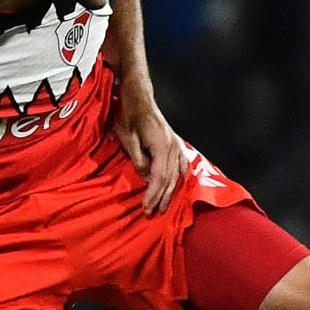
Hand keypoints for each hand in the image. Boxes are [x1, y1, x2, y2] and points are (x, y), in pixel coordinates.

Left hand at [112, 78, 185, 215]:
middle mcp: (173, 147)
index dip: (153, 195)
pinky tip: (179, 184)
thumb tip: (145, 177)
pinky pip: (181, 164)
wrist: (138, 94)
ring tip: (162, 207)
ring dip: (169, 192)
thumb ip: (138, 159)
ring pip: (176, 175)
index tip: (146, 209)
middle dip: (161, 198)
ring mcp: (176, 144)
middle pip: (170, 180)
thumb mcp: (127, 138)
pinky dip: (180, 178)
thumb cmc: (129, 114)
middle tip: (152, 214)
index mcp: (162, 146)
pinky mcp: (174, 142)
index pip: (160, 178)